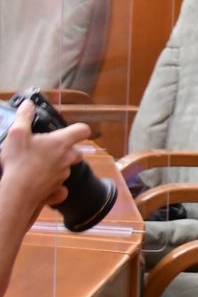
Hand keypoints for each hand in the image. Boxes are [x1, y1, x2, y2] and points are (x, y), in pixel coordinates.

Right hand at [0, 101, 91, 218]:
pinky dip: (52, 178)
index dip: (80, 128)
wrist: (17, 192)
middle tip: (49, 147)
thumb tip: (28, 104)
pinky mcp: (57, 188)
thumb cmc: (19, 161)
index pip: (83, 130)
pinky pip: (60, 181)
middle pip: (76, 150)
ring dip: (58, 163)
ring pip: (67, 166)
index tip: (72, 129)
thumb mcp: (17, 134)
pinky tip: (38, 178)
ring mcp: (63, 174)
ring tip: (39, 162)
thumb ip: (24, 117)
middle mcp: (67, 158)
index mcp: (61, 142)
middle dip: (67, 148)